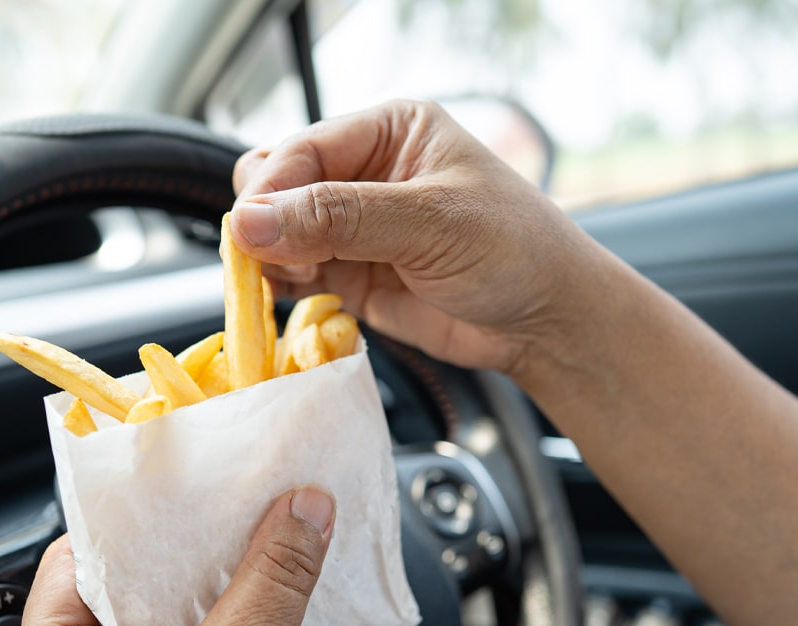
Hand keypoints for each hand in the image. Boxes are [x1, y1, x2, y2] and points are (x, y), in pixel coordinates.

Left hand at [0, 487, 335, 625]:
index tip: (181, 479)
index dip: (133, 517)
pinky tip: (288, 605)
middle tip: (235, 503)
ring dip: (229, 591)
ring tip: (267, 541)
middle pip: (135, 591)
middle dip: (195, 551)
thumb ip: (267, 585)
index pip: (78, 561)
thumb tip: (299, 513)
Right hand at [230, 99, 611, 377]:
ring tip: (297, 282)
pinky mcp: (350, 275)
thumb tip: (249, 222)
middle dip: (266, 224)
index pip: (300, 150)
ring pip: (275, 233)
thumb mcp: (430, 223)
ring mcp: (354, 227)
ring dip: (270, 259)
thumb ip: (339, 219)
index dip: (269, 191)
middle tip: (289, 261)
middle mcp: (364, 172)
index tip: (250, 233)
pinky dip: (283, 288)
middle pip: (274, 186)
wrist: (548, 323)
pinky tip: (297, 298)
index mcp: (388, 130)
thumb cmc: (514, 251)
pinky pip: (292, 275)